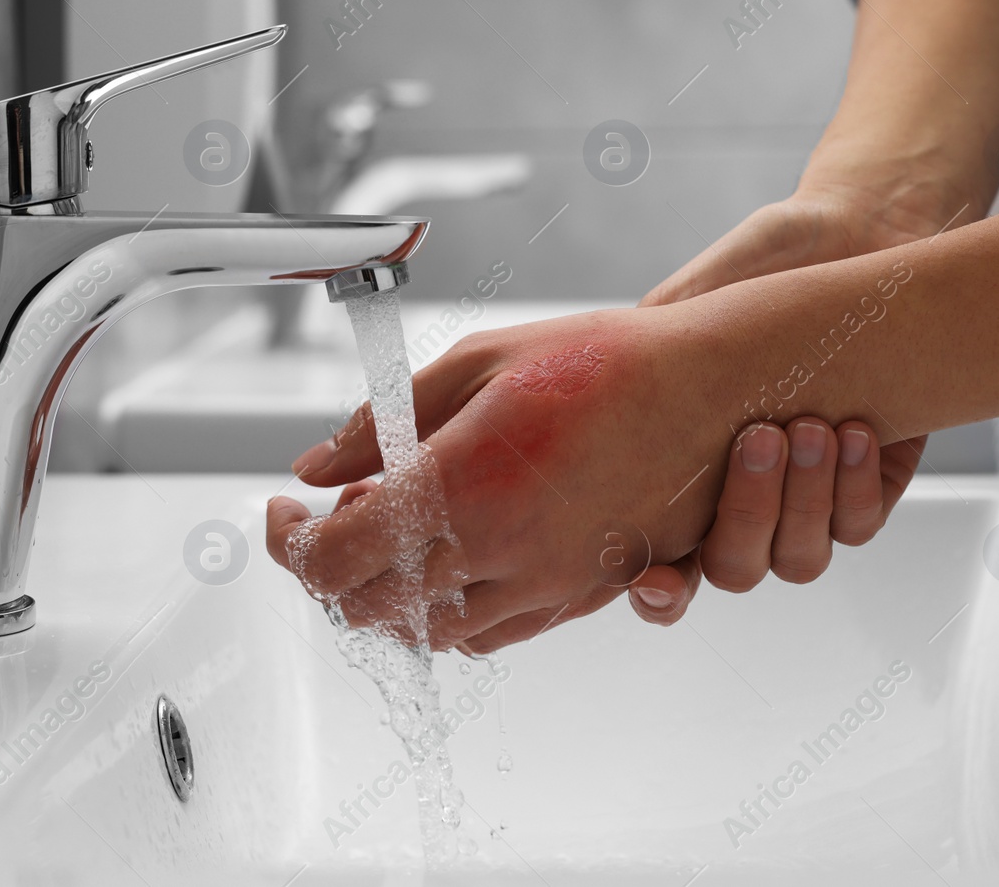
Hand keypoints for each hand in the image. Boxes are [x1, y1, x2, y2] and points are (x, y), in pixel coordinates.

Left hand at [267, 306, 742, 654]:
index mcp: (461, 484)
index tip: (286, 514)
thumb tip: (316, 467)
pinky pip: (489, 634)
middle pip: (368, 606)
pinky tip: (449, 560)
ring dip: (385, 594)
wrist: (712, 391)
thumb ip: (382, 422)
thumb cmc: (606, 363)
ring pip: (426, 631)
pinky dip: (446, 611)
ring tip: (389, 536)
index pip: (334, 556)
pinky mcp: (578, 598)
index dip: (289, 543)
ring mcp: (542, 583)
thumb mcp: (476, 363)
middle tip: (332, 517)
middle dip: (329, 568)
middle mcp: (498, 549)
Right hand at [628, 185, 938, 621]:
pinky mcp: (867, 487)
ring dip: (802, 501)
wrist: (859, 234)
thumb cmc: (766, 264)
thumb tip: (591, 382)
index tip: (651, 577)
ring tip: (807, 424)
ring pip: (797, 558)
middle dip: (745, 518)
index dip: (653, 592)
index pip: (657, 564)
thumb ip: (648, 345)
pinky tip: (855, 430)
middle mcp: (739, 500)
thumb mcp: (692, 298)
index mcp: (680, 473)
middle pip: (731, 571)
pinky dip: (855, 486)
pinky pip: (858, 525)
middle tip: (756, 437)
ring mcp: (804, 502)